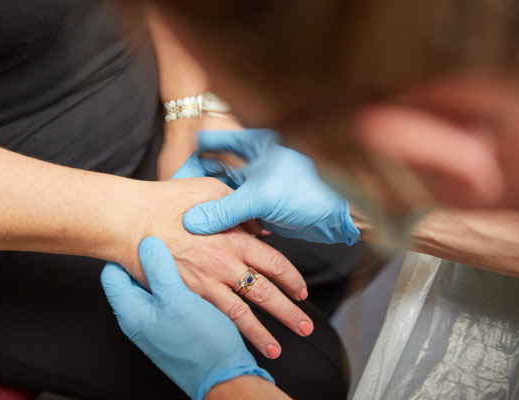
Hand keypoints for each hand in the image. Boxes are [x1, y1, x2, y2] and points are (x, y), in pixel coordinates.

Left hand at [102, 237, 273, 399]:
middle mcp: (139, 319)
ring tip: (181, 255)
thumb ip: (159, 269)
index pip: (111, 274)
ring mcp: (157, 324)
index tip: (139, 237)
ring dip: (165, 271)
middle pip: (131, 279)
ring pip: (153, 288)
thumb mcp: (177, 299)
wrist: (225, 376)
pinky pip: (169, 299)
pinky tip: (194, 278)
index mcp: (131, 312)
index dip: (123, 253)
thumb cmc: (200, 343)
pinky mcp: (174, 328)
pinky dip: (178, 284)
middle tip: (161, 241)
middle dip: (145, 259)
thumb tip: (147, 243)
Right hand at [118, 174, 312, 357]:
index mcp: (234, 237)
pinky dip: (233, 333)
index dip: (291, 278)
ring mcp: (207, 281)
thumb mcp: (211, 189)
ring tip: (279, 349)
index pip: (274, 262)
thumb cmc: (168, 200)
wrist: (131, 219)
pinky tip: (240, 343)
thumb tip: (260, 227)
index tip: (301, 289)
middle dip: (289, 311)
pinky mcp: (188, 294)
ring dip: (267, 332)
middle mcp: (226, 262)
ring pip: (246, 312)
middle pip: (267, 291)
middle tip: (305, 325)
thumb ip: (240, 207)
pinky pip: (217, 317)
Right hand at [182, 129, 359, 244]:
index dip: (189, 160)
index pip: (208, 144)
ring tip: (189, 222)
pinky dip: (225, 219)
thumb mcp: (262, 196)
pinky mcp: (264, 204)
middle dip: (195, 187)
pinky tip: (215, 230)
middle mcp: (251, 160)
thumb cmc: (310, 189)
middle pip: (212, 169)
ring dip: (210, 206)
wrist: (343, 211)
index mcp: (251, 143)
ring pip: (223, 193)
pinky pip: (236, 211)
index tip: (174, 180)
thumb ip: (225, 209)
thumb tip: (191, 223)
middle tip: (177, 207)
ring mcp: (257, 182)